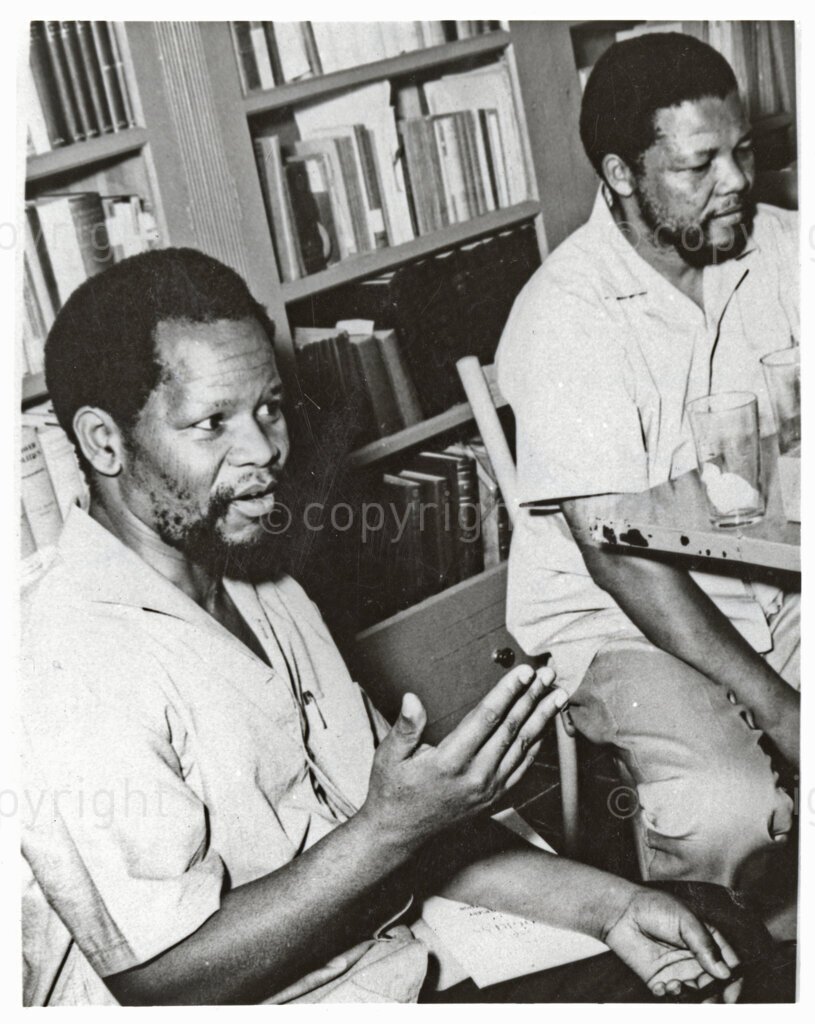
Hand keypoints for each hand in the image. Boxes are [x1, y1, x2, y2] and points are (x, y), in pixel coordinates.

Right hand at [360, 664, 565, 849]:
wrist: (399, 832)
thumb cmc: (393, 791)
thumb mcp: (390, 756)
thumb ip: (405, 727)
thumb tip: (412, 699)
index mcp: (450, 761)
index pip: (486, 718)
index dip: (507, 692)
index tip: (524, 672)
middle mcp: (474, 776)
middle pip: (511, 729)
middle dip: (532, 698)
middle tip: (548, 675)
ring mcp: (488, 789)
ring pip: (523, 747)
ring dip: (542, 718)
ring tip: (557, 696)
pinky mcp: (494, 797)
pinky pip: (522, 767)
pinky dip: (537, 745)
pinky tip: (546, 728)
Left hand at [602, 888, 739, 997]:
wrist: (621, 912)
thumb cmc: (654, 907)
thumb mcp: (685, 919)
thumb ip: (705, 945)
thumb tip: (725, 973)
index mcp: (708, 943)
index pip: (730, 966)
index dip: (734, 982)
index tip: (731, 995)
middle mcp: (696, 960)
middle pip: (715, 986)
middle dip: (713, 997)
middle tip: (704, 998)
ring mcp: (679, 972)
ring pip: (695, 996)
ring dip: (691, 999)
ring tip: (675, 986)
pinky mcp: (660, 981)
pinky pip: (671, 998)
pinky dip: (669, 997)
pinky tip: (661, 986)